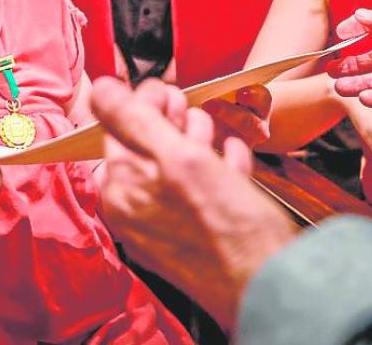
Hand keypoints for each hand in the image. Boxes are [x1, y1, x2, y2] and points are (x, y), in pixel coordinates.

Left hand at [92, 77, 296, 329]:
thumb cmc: (227, 228)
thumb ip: (133, 120)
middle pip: (147, 147)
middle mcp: (135, 211)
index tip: (168, 91)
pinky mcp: (197, 236)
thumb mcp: (177, 158)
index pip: (116, 129)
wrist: (272, 286)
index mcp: (119, 191)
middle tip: (194, 116)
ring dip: (199, 142)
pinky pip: (200, 192)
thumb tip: (99, 87)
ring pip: (177, 166)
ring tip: (216, 138)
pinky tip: (234, 162)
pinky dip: (218, 171)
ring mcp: (166, 226)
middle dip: (173, 123)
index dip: (143, 102)